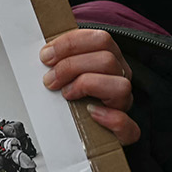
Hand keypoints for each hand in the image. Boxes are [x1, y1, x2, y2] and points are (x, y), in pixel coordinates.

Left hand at [41, 29, 139, 144]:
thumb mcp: (65, 70)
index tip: (46, 56)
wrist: (81, 129)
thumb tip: (43, 53)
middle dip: (71, 67)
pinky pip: (128, 125)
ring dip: (87, 86)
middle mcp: (120, 78)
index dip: (70, 45)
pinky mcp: (125, 131)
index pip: (100, 40)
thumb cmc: (70, 93)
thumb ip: (59, 58)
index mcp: (109, 58)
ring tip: (65, 94)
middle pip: (107, 60)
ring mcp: (124, 103)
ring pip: (121, 86)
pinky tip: (89, 113)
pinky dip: (110, 119)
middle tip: (50, 80)